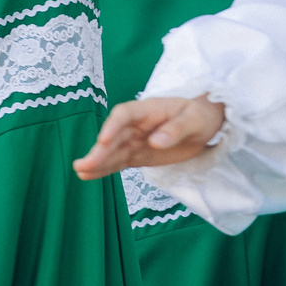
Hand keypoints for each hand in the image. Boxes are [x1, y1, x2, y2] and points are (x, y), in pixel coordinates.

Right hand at [73, 95, 226, 177]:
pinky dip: (105, 169)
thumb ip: (176, 130)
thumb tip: (155, 141)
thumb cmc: (200, 115)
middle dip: (99, 151)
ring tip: (80, 172)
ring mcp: (135, 140)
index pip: (124, 114)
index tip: (103, 141)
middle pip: (114, 136)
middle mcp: (136, 124)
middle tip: (83, 165)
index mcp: (148, 110)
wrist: (205, 122)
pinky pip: (119, 161)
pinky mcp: (138, 154)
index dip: (112, 127)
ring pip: (113, 151)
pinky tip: (89, 175)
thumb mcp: (194, 120)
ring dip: (97, 161)